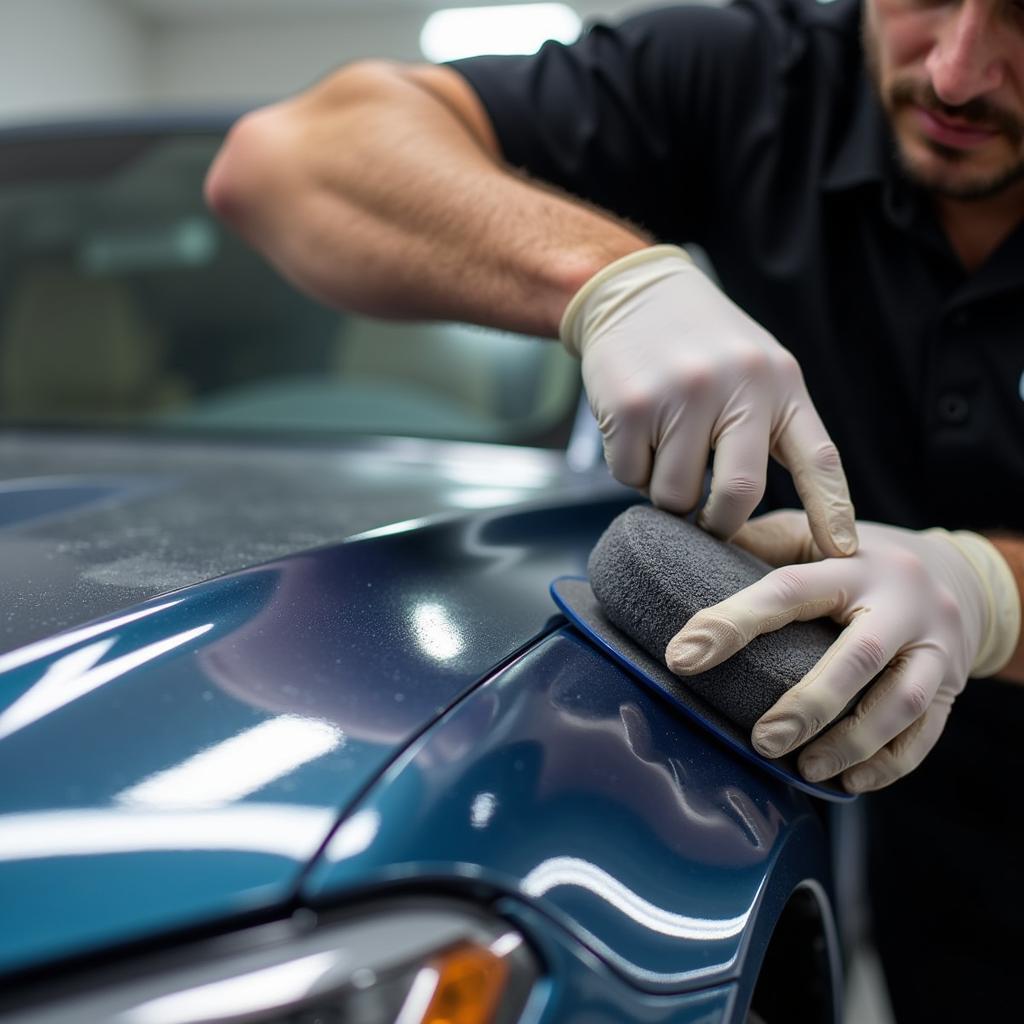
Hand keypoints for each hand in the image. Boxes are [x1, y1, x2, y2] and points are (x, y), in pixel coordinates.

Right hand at [560, 245, 856, 556]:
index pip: (817, 457)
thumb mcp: (756, 367)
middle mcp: (737, 386)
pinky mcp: (631, 406)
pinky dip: (631, 467)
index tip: (843, 552)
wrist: (633, 293)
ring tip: (663, 447)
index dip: (832, 511)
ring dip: (666, 491)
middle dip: (720, 522)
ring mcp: (681, 395)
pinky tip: (634, 429)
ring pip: (676, 495)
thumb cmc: (702, 344)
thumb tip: (770, 512)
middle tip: (707, 521)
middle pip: (739, 494)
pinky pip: (630, 475)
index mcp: (779, 382)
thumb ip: (771, 424)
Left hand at [665, 511, 1020, 791]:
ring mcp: (936, 644)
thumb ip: (761, 544)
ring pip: (903, 702)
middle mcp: (902, 601)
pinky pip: (927, 733)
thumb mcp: (811, 534)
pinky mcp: (954, 682)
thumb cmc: (858, 554)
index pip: (788, 591)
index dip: (732, 623)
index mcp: (853, 563)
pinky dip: (888, 764)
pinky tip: (849, 781)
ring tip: (805, 770)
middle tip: (761, 742)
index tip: (683, 656)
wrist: (960, 571)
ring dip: (851, 743)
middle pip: (861, 656)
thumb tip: (691, 545)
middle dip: (809, 704)